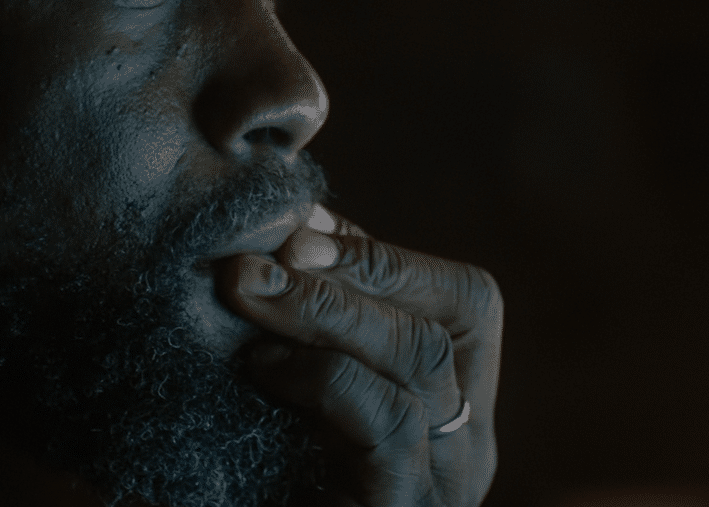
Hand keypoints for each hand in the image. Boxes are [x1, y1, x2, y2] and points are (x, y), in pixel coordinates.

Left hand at [217, 206, 501, 506]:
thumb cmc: (262, 488)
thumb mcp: (297, 395)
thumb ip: (313, 328)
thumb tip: (292, 226)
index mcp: (453, 410)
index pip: (464, 303)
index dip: (385, 254)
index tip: (298, 227)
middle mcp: (464, 451)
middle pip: (443, 326)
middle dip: (345, 273)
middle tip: (255, 254)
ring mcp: (441, 490)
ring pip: (419, 363)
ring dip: (324, 311)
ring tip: (243, 291)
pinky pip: (388, 426)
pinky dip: (324, 378)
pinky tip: (261, 368)